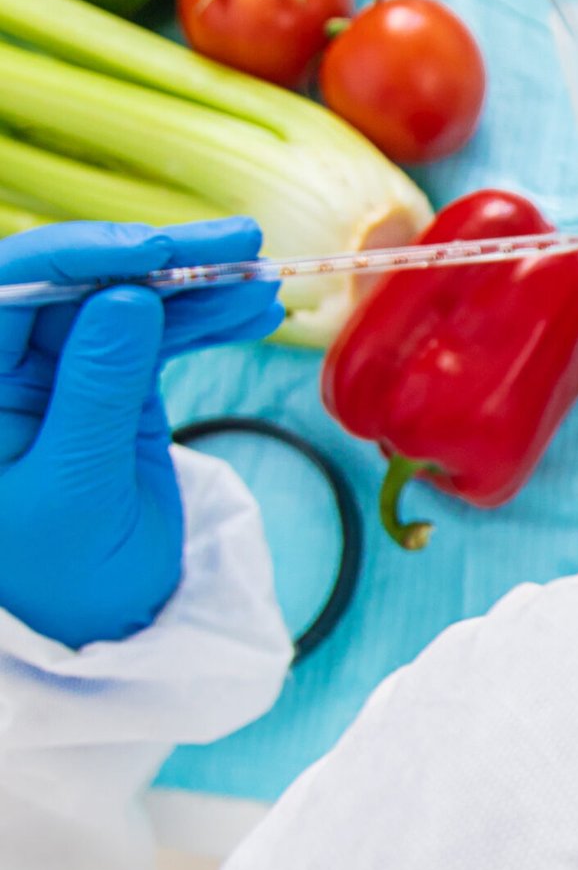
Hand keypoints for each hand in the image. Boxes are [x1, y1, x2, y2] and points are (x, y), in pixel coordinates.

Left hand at [0, 221, 281, 647]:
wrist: (97, 625)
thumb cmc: (62, 573)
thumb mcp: (78, 486)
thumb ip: (97, 389)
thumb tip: (126, 298)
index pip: (11, 289)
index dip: (81, 255)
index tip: (158, 250)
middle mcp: (10, 366)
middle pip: (78, 282)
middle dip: (156, 258)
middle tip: (235, 245)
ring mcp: (65, 371)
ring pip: (127, 301)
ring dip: (196, 286)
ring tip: (261, 277)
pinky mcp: (112, 384)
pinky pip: (158, 335)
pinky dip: (206, 321)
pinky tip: (252, 311)